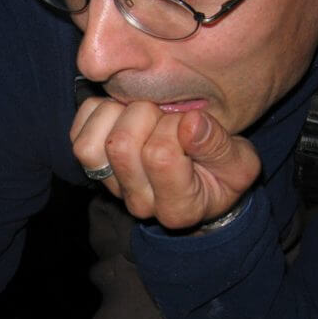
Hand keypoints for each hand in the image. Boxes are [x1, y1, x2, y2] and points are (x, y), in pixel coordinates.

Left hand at [71, 97, 260, 228]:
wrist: (202, 184)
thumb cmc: (222, 173)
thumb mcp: (240, 163)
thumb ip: (219, 147)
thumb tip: (190, 123)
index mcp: (178, 208)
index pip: (159, 155)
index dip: (176, 126)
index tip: (191, 123)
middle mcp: (139, 203)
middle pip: (121, 146)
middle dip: (146, 116)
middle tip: (167, 115)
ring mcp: (112, 187)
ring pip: (90, 147)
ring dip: (116, 116)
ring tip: (145, 113)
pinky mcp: (93, 168)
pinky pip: (77, 136)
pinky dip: (97, 114)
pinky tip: (124, 111)